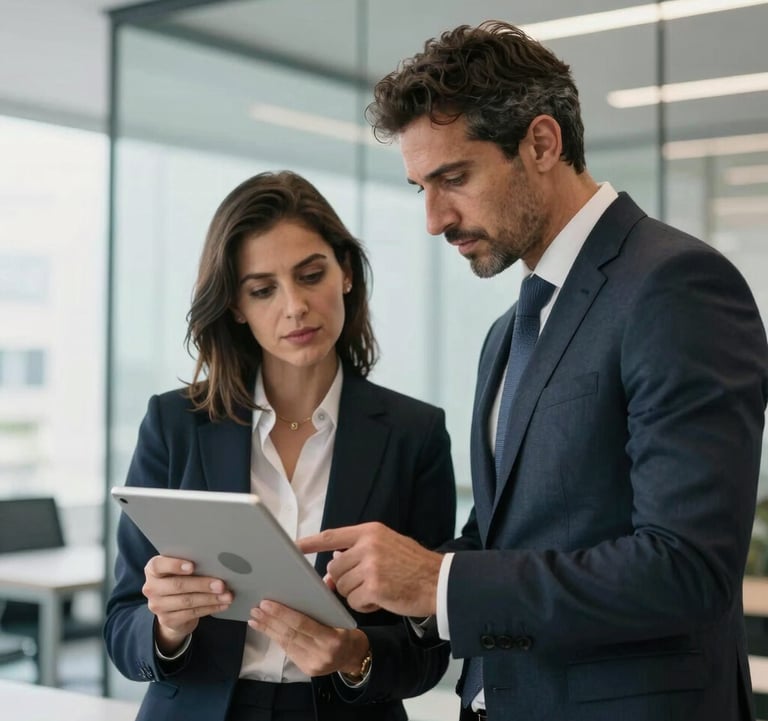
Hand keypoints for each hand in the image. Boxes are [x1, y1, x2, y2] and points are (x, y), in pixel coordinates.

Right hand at [142, 555, 232, 654]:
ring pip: (187, 601)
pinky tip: (222, 605)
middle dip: (202, 584)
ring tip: (227, 595)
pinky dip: (210, 608)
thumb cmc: (180, 578)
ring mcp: (157, 606)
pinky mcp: (167, 620)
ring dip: (210, 598)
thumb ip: (190, 563)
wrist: (171, 607)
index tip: (192, 566)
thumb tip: (216, 561)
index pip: (158, 565)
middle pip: (178, 585)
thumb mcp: (179, 569)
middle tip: (222, 584)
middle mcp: (151, 587)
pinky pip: (192, 613)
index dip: (175, 565)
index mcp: (153, 569)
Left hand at [249, 600, 368, 677]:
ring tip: (255, 618)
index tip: (266, 603)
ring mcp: (313, 663)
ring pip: (286, 642)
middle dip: (271, 620)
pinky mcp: (306, 669)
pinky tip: (265, 629)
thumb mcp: (342, 612)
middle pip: (290, 633)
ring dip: (268, 629)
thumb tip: (324, 577)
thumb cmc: (346, 630)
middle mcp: (322, 653)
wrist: (353, 657)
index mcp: (333, 637)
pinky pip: (288, 650)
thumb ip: (331, 595)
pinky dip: (275, 638)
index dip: (282, 613)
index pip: (302, 623)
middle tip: (256, 608)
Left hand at [297, 522, 441, 616]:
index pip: (332, 536)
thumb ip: (359, 553)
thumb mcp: (387, 547)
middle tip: (367, 582)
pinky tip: (383, 599)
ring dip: (356, 594)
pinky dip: (366, 605)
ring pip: (343, 586)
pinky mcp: (375, 588)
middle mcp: (369, 545)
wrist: (439, 581)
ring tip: (379, 589)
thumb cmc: (413, 566)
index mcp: (370, 531)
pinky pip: (354, 601)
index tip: (294, 546)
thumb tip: (331, 571)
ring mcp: (371, 566)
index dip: (311, 542)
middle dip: (345, 580)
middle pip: (335, 567)